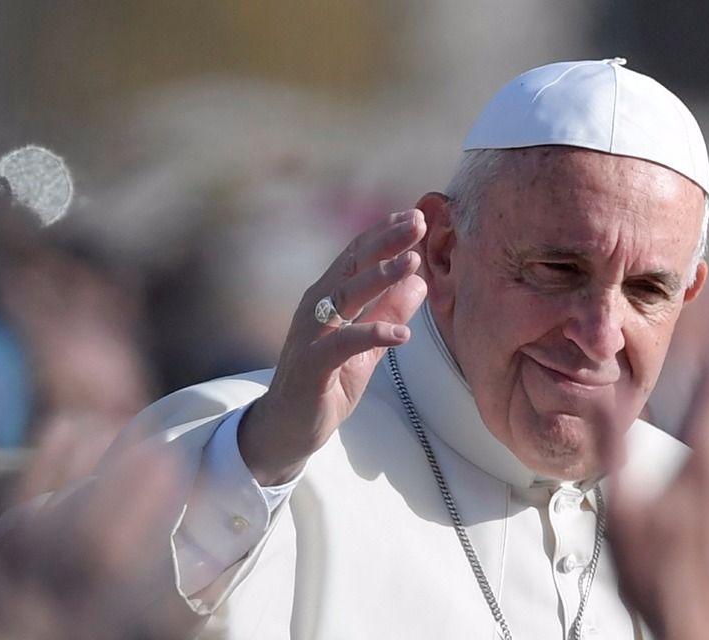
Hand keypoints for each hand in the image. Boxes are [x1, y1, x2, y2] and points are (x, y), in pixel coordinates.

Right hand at [238, 209, 427, 483]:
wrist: (287, 430)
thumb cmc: (326, 384)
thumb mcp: (367, 347)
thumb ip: (389, 313)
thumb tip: (420, 282)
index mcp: (327, 299)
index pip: (356, 257)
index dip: (383, 235)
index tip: (413, 216)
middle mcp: (315, 309)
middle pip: (351, 266)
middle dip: (385, 242)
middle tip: (418, 223)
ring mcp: (310, 335)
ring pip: (345, 297)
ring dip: (380, 278)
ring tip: (413, 264)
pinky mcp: (311, 366)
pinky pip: (342, 344)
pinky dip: (372, 334)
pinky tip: (403, 334)